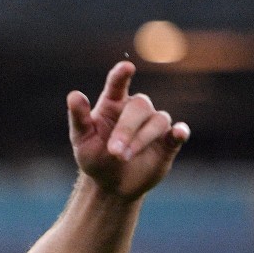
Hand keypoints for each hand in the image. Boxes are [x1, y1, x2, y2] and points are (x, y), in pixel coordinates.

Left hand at [68, 61, 190, 199]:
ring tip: (123, 157)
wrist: (111, 184)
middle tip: (114, 151)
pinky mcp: (169, 141)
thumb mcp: (82, 140)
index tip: (126, 67)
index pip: (117, 85)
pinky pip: (178, 132)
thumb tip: (73, 95)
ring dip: (141, 139)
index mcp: (113, 104)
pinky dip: (180, 132)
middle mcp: (136, 110)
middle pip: (139, 107)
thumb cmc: (94, 158)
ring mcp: (154, 124)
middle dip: (126, 128)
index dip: (121, 75)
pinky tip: (178, 133)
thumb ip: (79, 118)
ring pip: (158, 120)